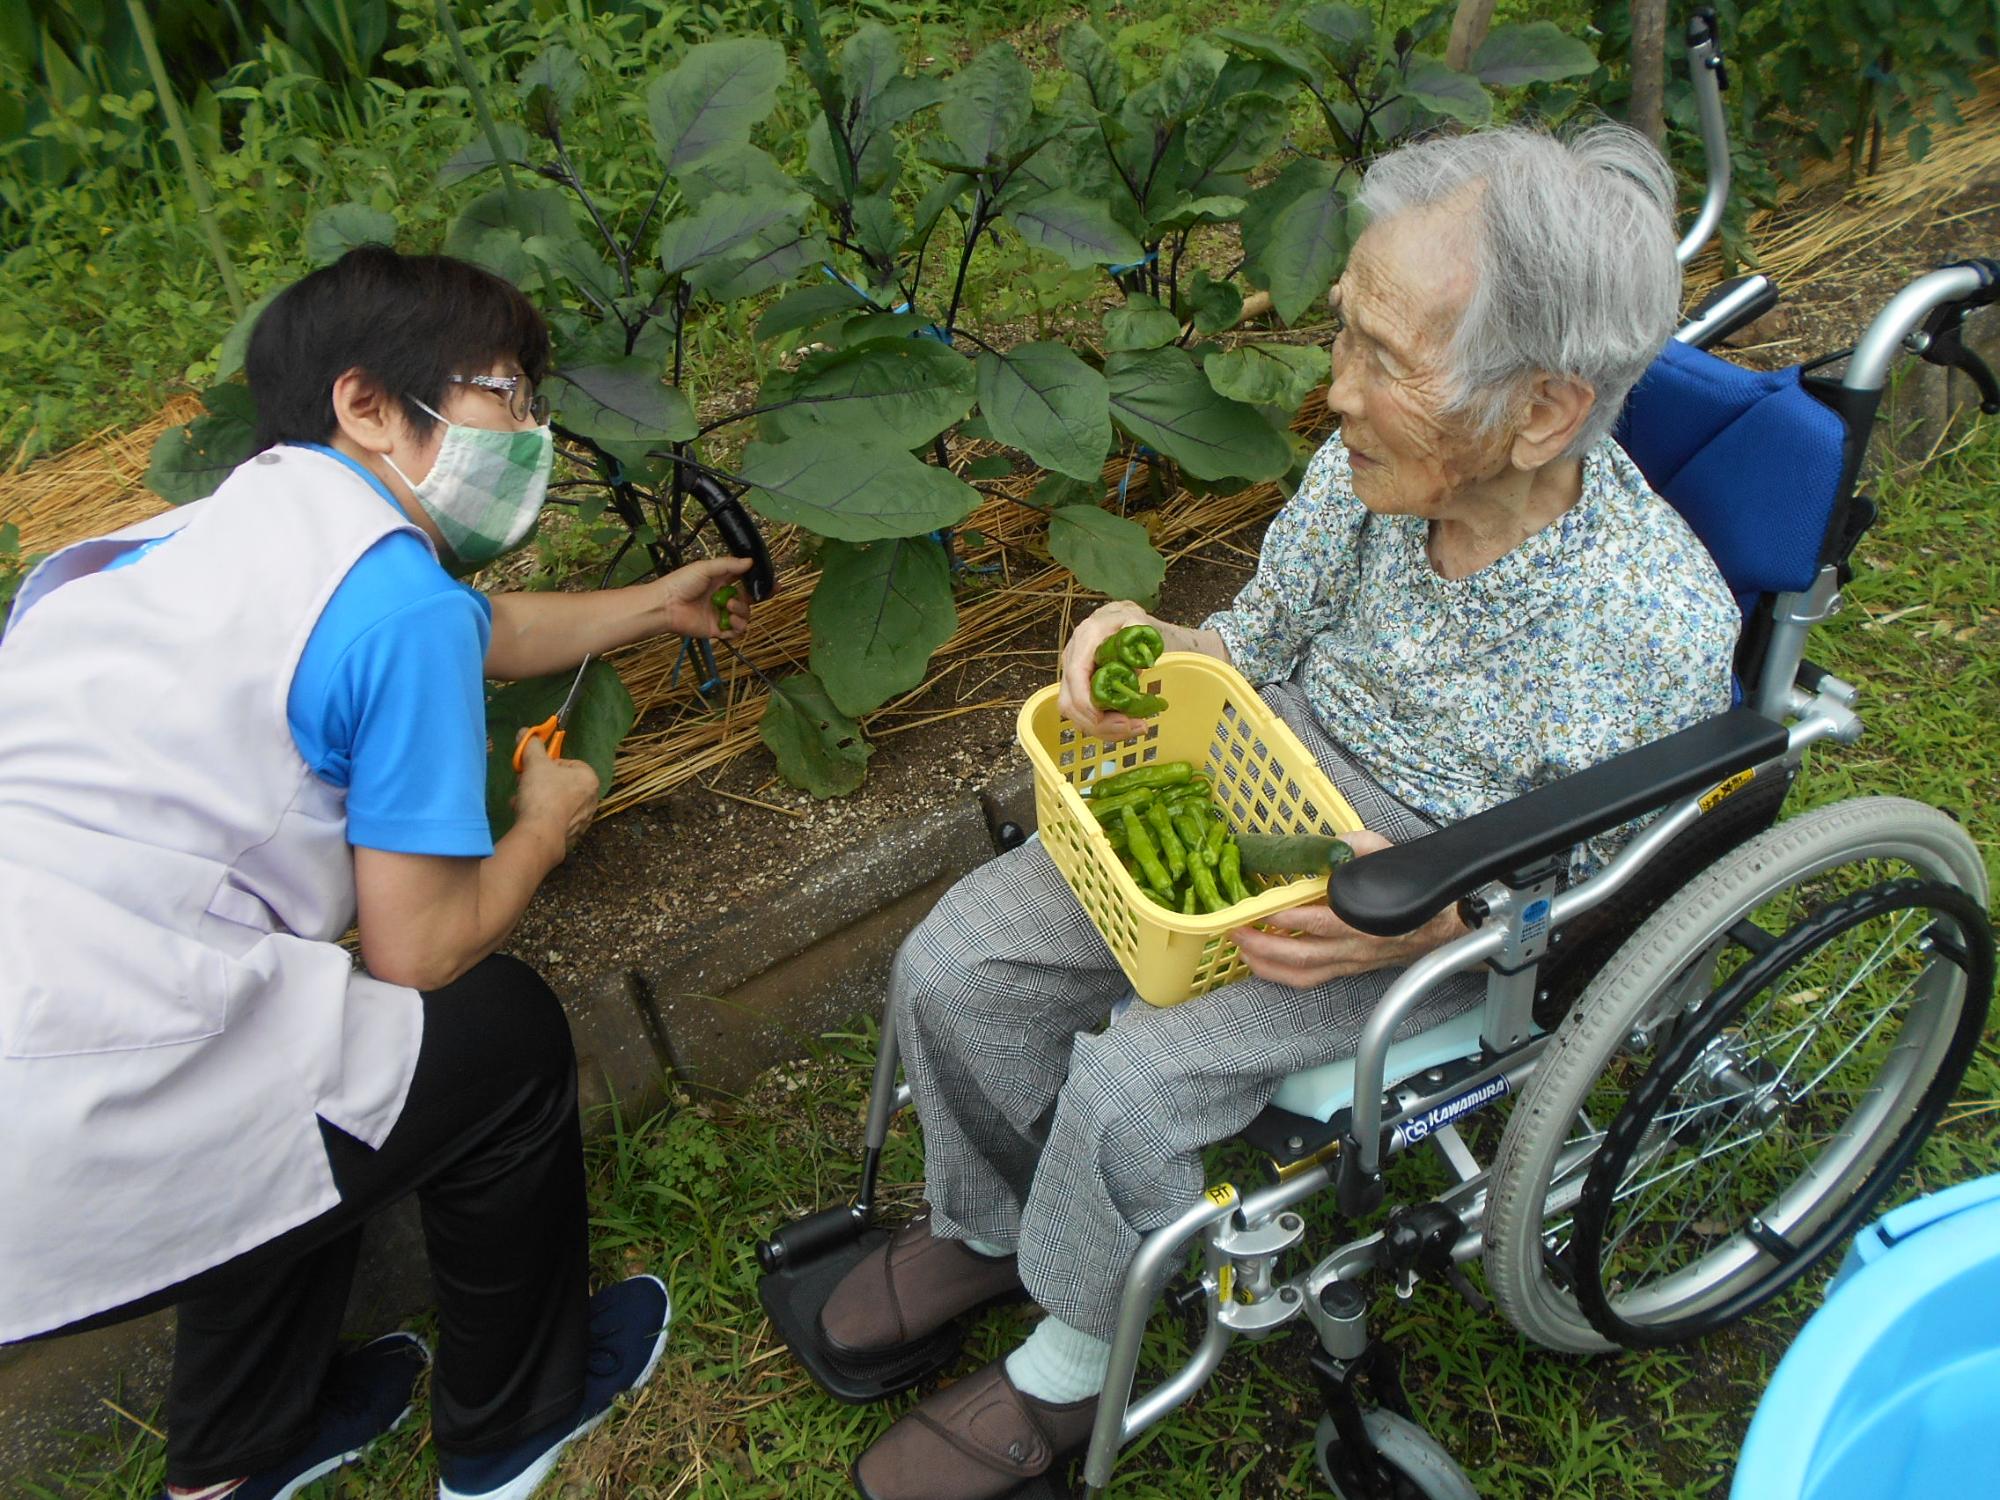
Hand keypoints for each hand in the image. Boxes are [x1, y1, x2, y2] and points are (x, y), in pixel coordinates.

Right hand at [512, 730, 601, 856]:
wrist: (541, 834)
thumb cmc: (542, 793)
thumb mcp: (535, 763)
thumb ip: (532, 745)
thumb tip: (526, 732)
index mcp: (589, 779)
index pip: (568, 763)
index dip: (548, 765)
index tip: (533, 770)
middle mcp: (592, 800)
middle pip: (560, 784)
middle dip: (539, 783)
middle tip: (524, 784)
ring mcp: (583, 820)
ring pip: (555, 802)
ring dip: (536, 799)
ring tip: (520, 802)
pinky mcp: (572, 836)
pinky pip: (554, 820)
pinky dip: (540, 816)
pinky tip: (525, 817)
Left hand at [647, 555, 753, 639]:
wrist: (666, 605)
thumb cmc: (681, 583)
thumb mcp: (705, 568)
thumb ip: (729, 565)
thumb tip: (751, 561)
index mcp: (721, 581)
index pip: (745, 580)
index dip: (758, 582)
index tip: (773, 583)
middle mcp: (723, 597)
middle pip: (749, 599)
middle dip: (757, 597)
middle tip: (761, 594)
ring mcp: (721, 614)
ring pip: (745, 614)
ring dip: (742, 610)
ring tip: (730, 605)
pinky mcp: (718, 629)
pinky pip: (737, 631)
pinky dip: (738, 626)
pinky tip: (730, 619)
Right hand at [1058, 601, 1164, 741]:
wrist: (1118, 618)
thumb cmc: (1127, 620)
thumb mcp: (1138, 621)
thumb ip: (1139, 634)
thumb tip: (1141, 662)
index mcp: (1085, 640)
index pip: (1075, 676)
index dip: (1086, 702)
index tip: (1107, 719)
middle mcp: (1072, 659)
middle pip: (1070, 702)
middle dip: (1099, 724)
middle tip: (1132, 727)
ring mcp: (1072, 676)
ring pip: (1074, 714)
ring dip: (1103, 730)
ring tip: (1135, 728)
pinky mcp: (1078, 689)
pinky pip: (1083, 715)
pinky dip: (1104, 727)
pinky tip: (1126, 726)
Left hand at [1228, 830, 1463, 988]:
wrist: (1442, 929)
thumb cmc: (1413, 893)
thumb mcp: (1389, 858)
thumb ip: (1361, 847)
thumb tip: (1335, 841)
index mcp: (1365, 921)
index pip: (1321, 923)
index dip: (1289, 919)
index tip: (1262, 909)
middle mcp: (1353, 948)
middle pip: (1302, 956)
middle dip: (1264, 945)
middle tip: (1236, 928)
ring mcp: (1347, 962)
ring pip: (1301, 972)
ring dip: (1265, 963)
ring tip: (1240, 945)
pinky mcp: (1343, 969)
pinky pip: (1308, 979)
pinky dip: (1278, 973)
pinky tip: (1257, 961)